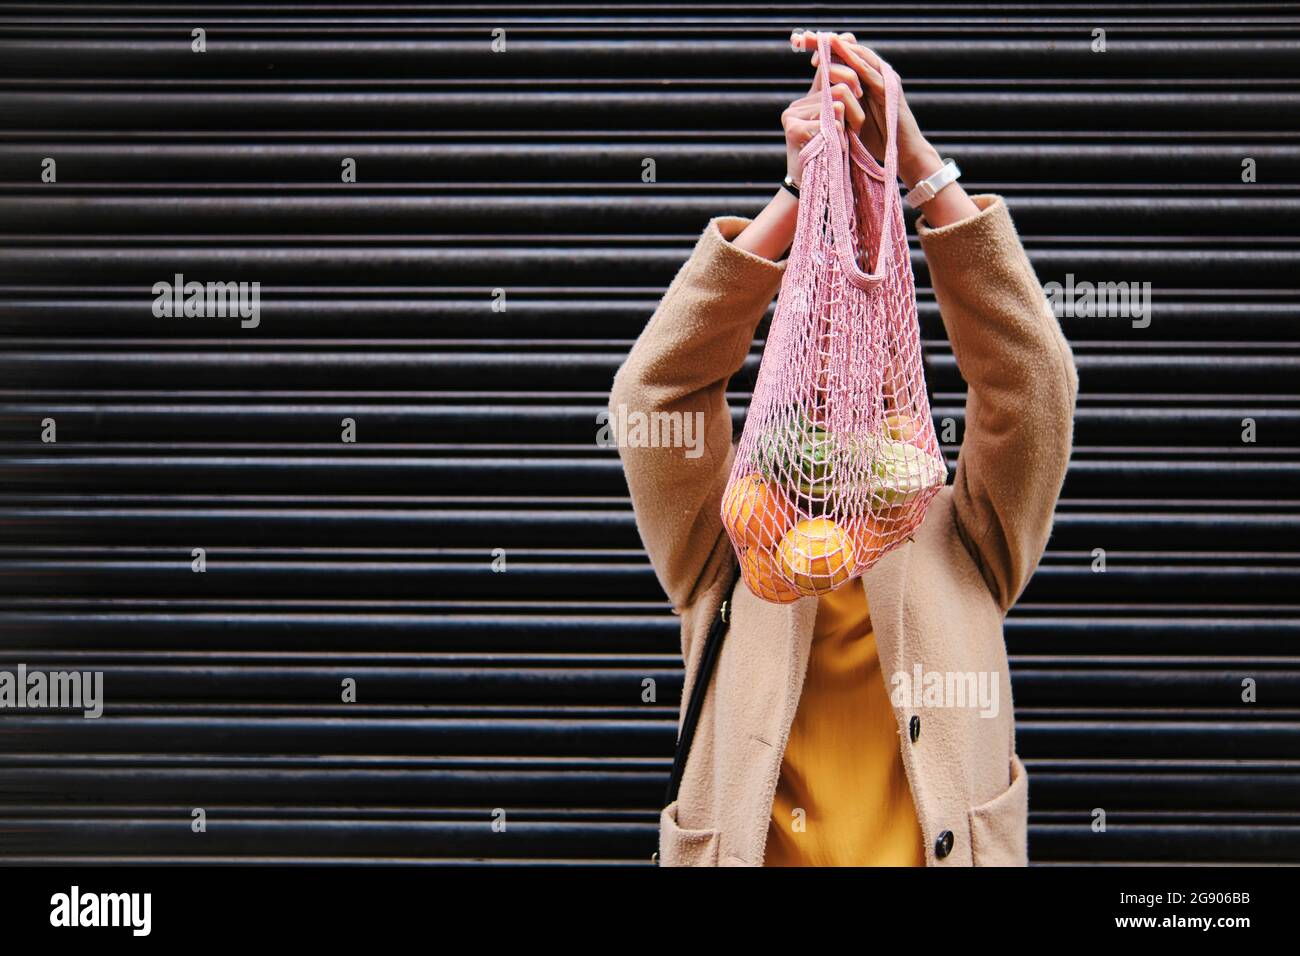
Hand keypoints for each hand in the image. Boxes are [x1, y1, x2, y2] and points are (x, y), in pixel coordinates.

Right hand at [781, 62, 863, 186]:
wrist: (811, 190)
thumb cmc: (831, 158)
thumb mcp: (839, 127)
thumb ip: (844, 104)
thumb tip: (858, 73)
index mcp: (806, 101)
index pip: (826, 69)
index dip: (846, 70)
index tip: (859, 90)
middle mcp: (796, 106)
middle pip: (839, 88)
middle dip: (856, 105)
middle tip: (858, 125)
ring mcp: (792, 116)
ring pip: (837, 103)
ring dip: (850, 122)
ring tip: (846, 138)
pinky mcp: (794, 130)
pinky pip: (831, 122)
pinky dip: (840, 137)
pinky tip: (837, 149)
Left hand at [798, 30, 942, 188]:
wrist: (899, 155)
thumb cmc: (875, 139)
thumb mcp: (848, 118)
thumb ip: (836, 104)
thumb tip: (816, 98)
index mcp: (863, 80)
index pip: (840, 56)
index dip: (820, 47)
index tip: (797, 42)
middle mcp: (874, 75)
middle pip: (849, 50)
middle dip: (825, 42)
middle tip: (804, 37)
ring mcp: (884, 79)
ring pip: (860, 55)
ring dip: (839, 45)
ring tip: (821, 37)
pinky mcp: (890, 89)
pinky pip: (871, 71)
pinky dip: (855, 59)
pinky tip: (841, 50)